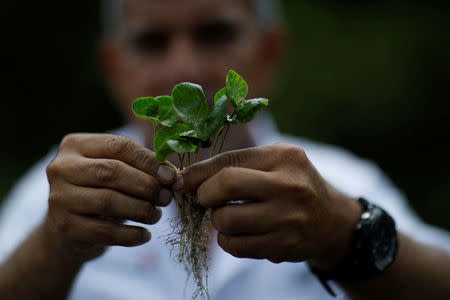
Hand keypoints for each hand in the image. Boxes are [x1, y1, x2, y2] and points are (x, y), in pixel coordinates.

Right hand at [44, 134, 176, 262]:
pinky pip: (105, 231)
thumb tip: (173, 176)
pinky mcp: (64, 227)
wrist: (66, 231)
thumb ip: (140, 166)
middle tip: (167, 197)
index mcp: (75, 145)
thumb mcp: (115, 171)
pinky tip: (145, 235)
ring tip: (156, 215)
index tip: (172, 176)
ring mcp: (59, 198)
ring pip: (108, 201)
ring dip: (141, 210)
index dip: (149, 161)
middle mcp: (61, 168)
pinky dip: (131, 235)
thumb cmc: (100, 192)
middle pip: (112, 172)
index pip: (118, 146)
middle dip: (147, 185)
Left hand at [177, 143, 361, 266]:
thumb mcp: (273, 163)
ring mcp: (288, 218)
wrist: (331, 220)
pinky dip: (228, 241)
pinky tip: (239, 232)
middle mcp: (289, 185)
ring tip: (228, 216)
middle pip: (225, 185)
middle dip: (205, 195)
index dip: (197, 173)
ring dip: (217, 220)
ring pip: (226, 220)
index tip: (181, 181)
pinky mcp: (284, 246)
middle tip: (207, 200)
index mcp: (284, 157)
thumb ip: (235, 165)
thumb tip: (186, 178)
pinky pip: (236, 246)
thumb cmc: (293, 185)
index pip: (228, 161)